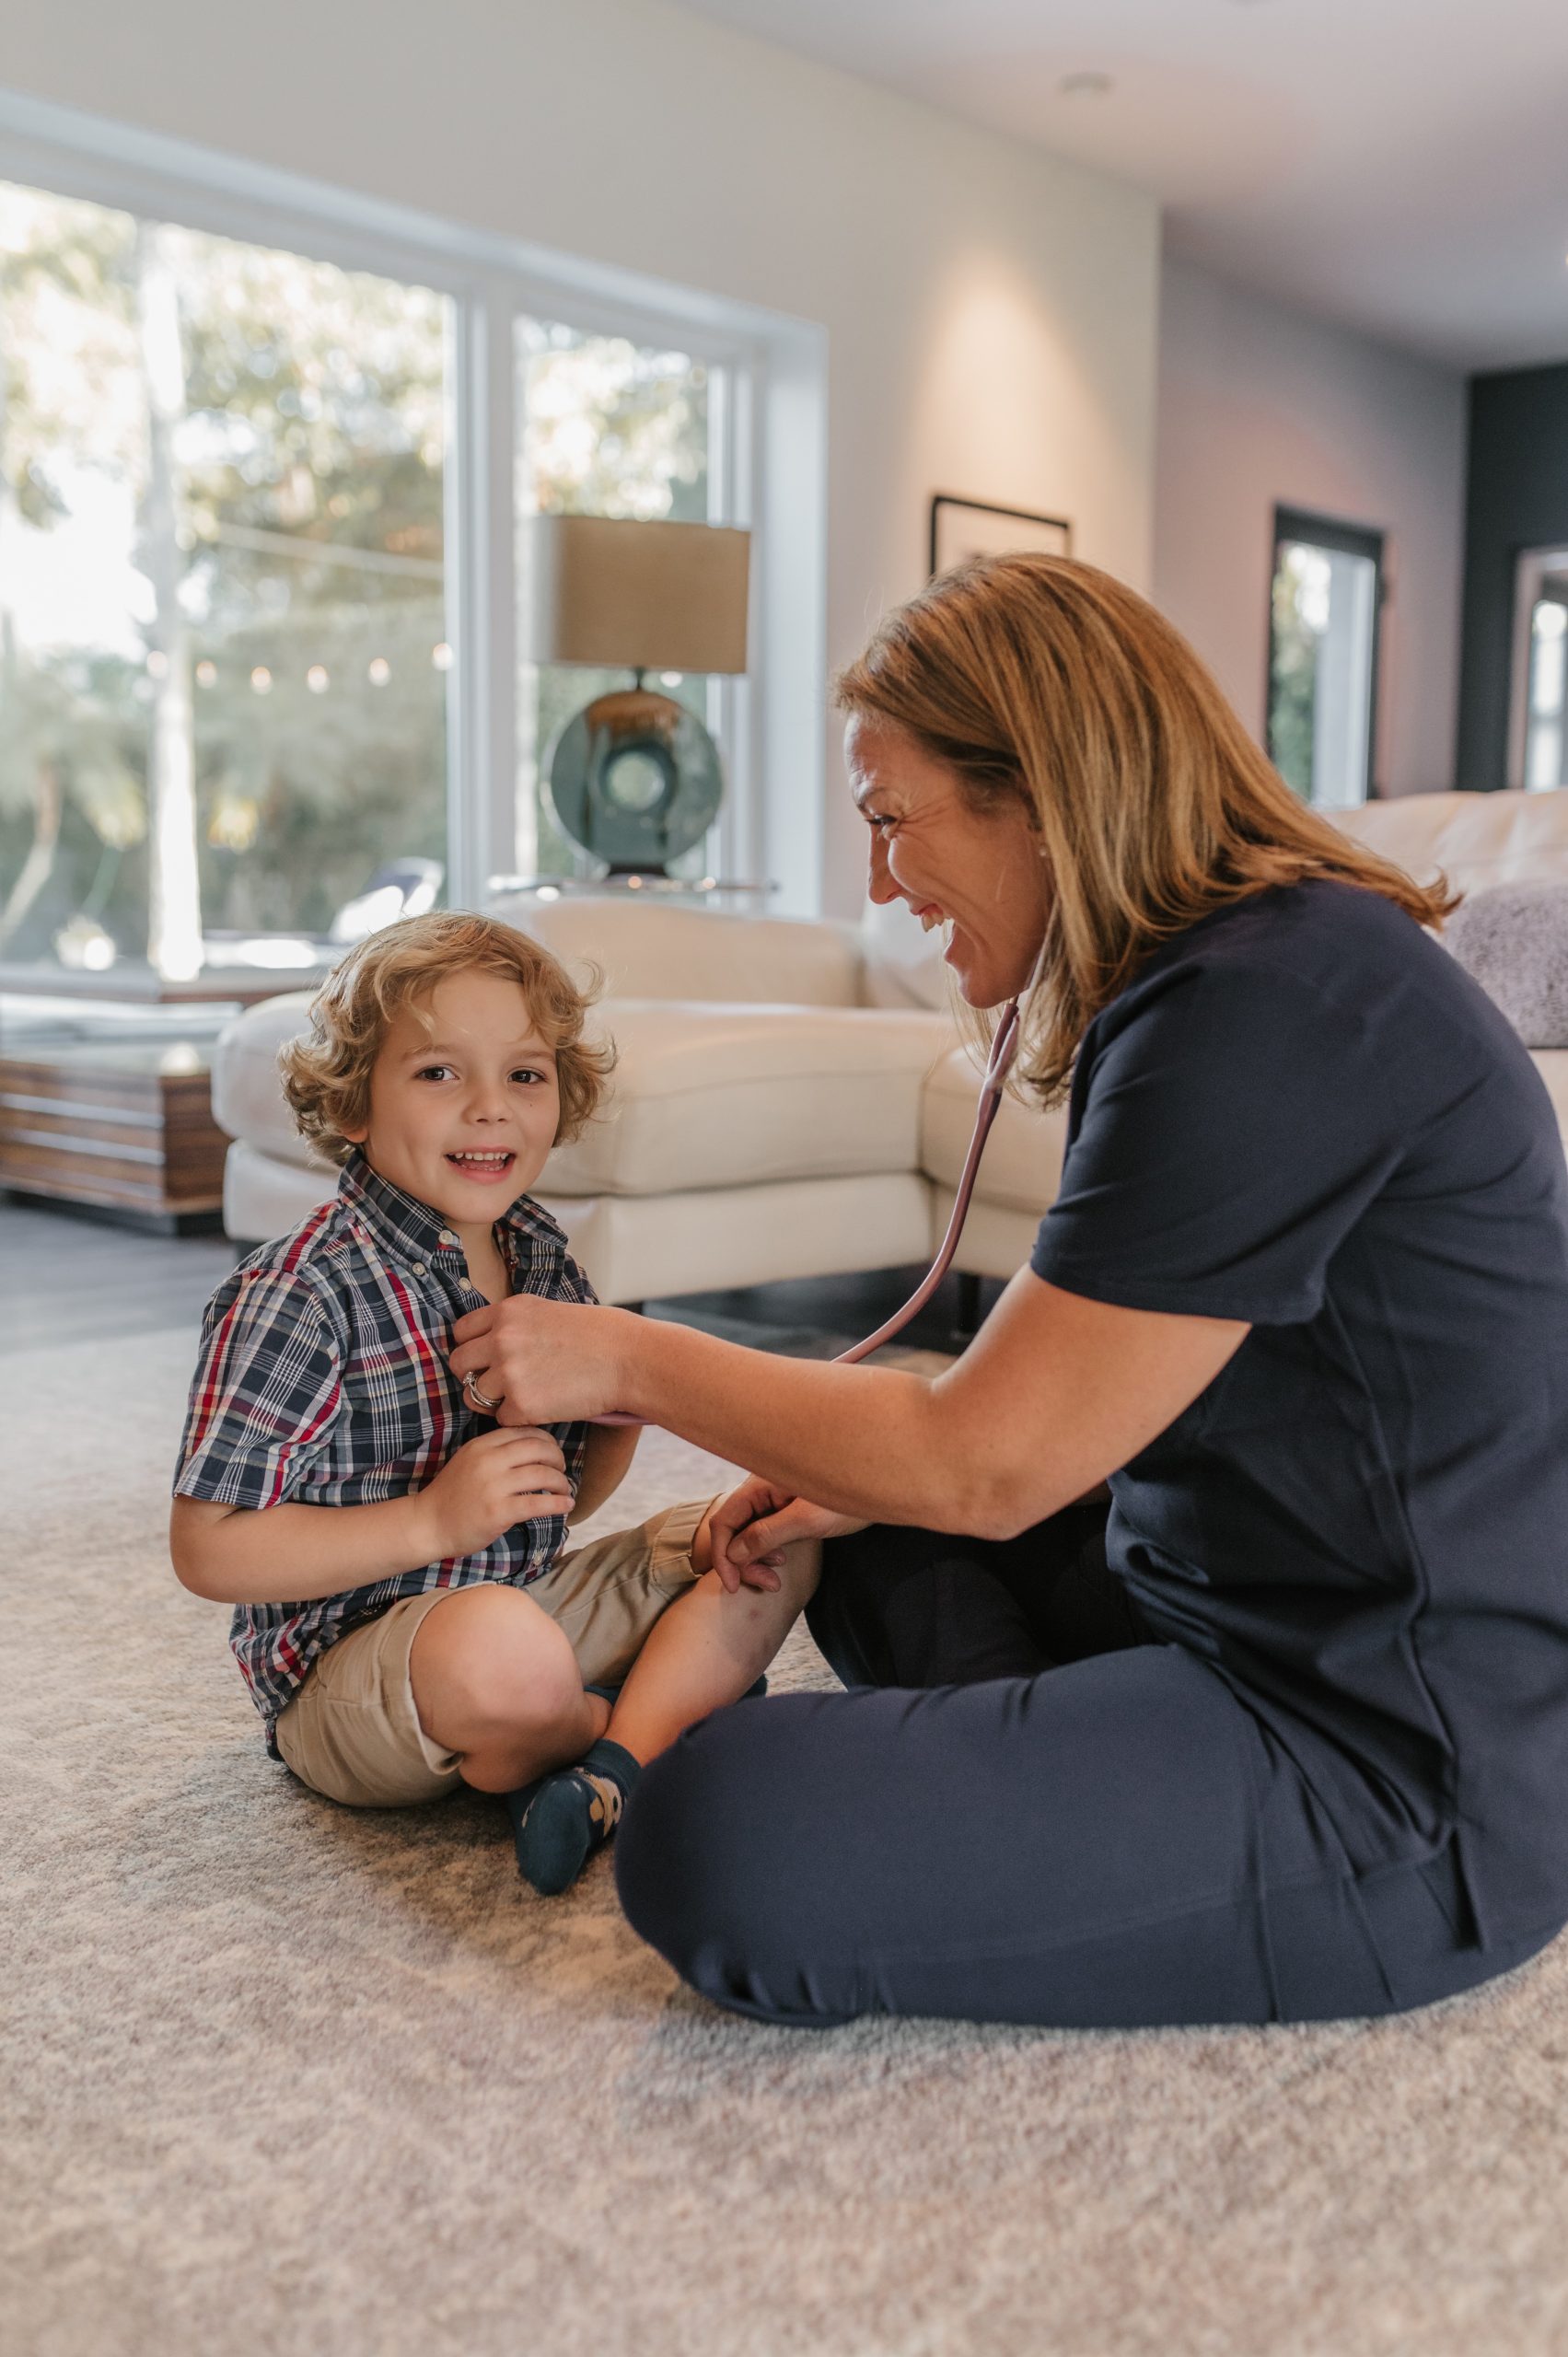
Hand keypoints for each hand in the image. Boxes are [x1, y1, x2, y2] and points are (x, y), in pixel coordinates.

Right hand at [417, 1427, 572, 1558]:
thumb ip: (495, 1452)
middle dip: (558, 1459)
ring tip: (565, 1490)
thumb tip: (534, 1448)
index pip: (525, 1433)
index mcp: (482, 1445)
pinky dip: (558, 1503)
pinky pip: (538, 1503)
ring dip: (561, 1482)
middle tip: (562, 1470)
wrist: (428, 1524)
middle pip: (539, 1449)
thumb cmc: (452, 1495)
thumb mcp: (469, 1461)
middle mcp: (489, 1461)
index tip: (554, 1453)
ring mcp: (493, 1486)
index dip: (547, 1442)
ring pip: (542, 1475)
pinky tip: (565, 1505)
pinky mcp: (498, 1511)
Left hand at [450, 1297, 632, 1424]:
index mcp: (507, 1311)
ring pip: (474, 1396)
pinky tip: (542, 1408)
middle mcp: (501, 1339)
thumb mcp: (548, 1311)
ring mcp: (509, 1373)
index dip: (472, 1348)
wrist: (629, 1359)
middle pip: (458, 1364)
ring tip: (524, 1397)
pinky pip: (501, 1419)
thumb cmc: (599, 1335)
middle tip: (498, 1384)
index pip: (460, 1332)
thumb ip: (515, 1324)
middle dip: (474, 1376)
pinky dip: (517, 1418)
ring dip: (494, 1401)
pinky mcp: (522, 1405)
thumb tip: (490, 1341)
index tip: (487, 1358)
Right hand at [708, 1476, 867, 1594]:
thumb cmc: (849, 1498)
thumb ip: (767, 1534)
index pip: (724, 1520)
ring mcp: (773, 1498)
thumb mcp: (807, 1520)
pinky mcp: (785, 1507)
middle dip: (743, 1561)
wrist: (883, 1487)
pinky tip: (781, 1562)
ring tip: (776, 1580)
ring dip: (756, 1560)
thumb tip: (733, 1553)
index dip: (723, 1555)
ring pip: (748, 1533)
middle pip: (734, 1529)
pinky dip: (767, 1551)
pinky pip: (764, 1532)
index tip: (733, 1586)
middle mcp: (762, 1488)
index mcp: (761, 1483)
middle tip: (768, 1585)